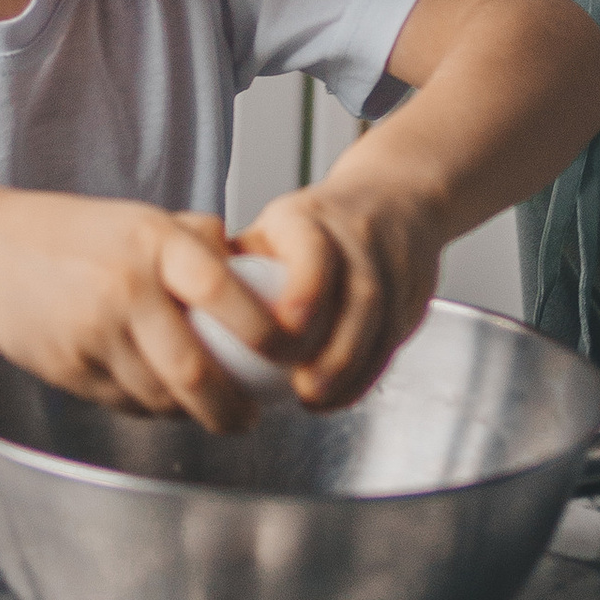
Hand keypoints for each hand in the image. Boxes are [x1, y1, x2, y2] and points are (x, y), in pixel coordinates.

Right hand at [0, 194, 280, 431]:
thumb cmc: (73, 234)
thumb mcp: (141, 217)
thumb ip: (198, 242)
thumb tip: (261, 273)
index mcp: (153, 242)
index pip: (224, 291)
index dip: (266, 332)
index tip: (288, 354)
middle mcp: (126, 288)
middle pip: (194, 370)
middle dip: (232, 408)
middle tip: (251, 417)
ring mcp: (94, 333)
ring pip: (161, 398)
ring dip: (193, 414)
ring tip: (213, 410)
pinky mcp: (70, 368)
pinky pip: (126, 404)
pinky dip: (152, 411)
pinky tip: (162, 400)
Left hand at [238, 177, 439, 410]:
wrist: (395, 199)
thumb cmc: (318, 224)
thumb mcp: (272, 230)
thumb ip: (235, 266)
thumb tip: (184, 315)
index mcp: (309, 217)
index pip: (314, 249)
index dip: (304, 291)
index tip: (286, 332)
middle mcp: (357, 235)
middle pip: (359, 293)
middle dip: (335, 348)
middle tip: (305, 388)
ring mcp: (392, 263)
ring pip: (384, 320)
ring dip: (353, 368)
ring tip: (319, 399)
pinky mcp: (415, 292)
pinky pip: (396, 337)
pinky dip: (369, 372)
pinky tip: (343, 393)